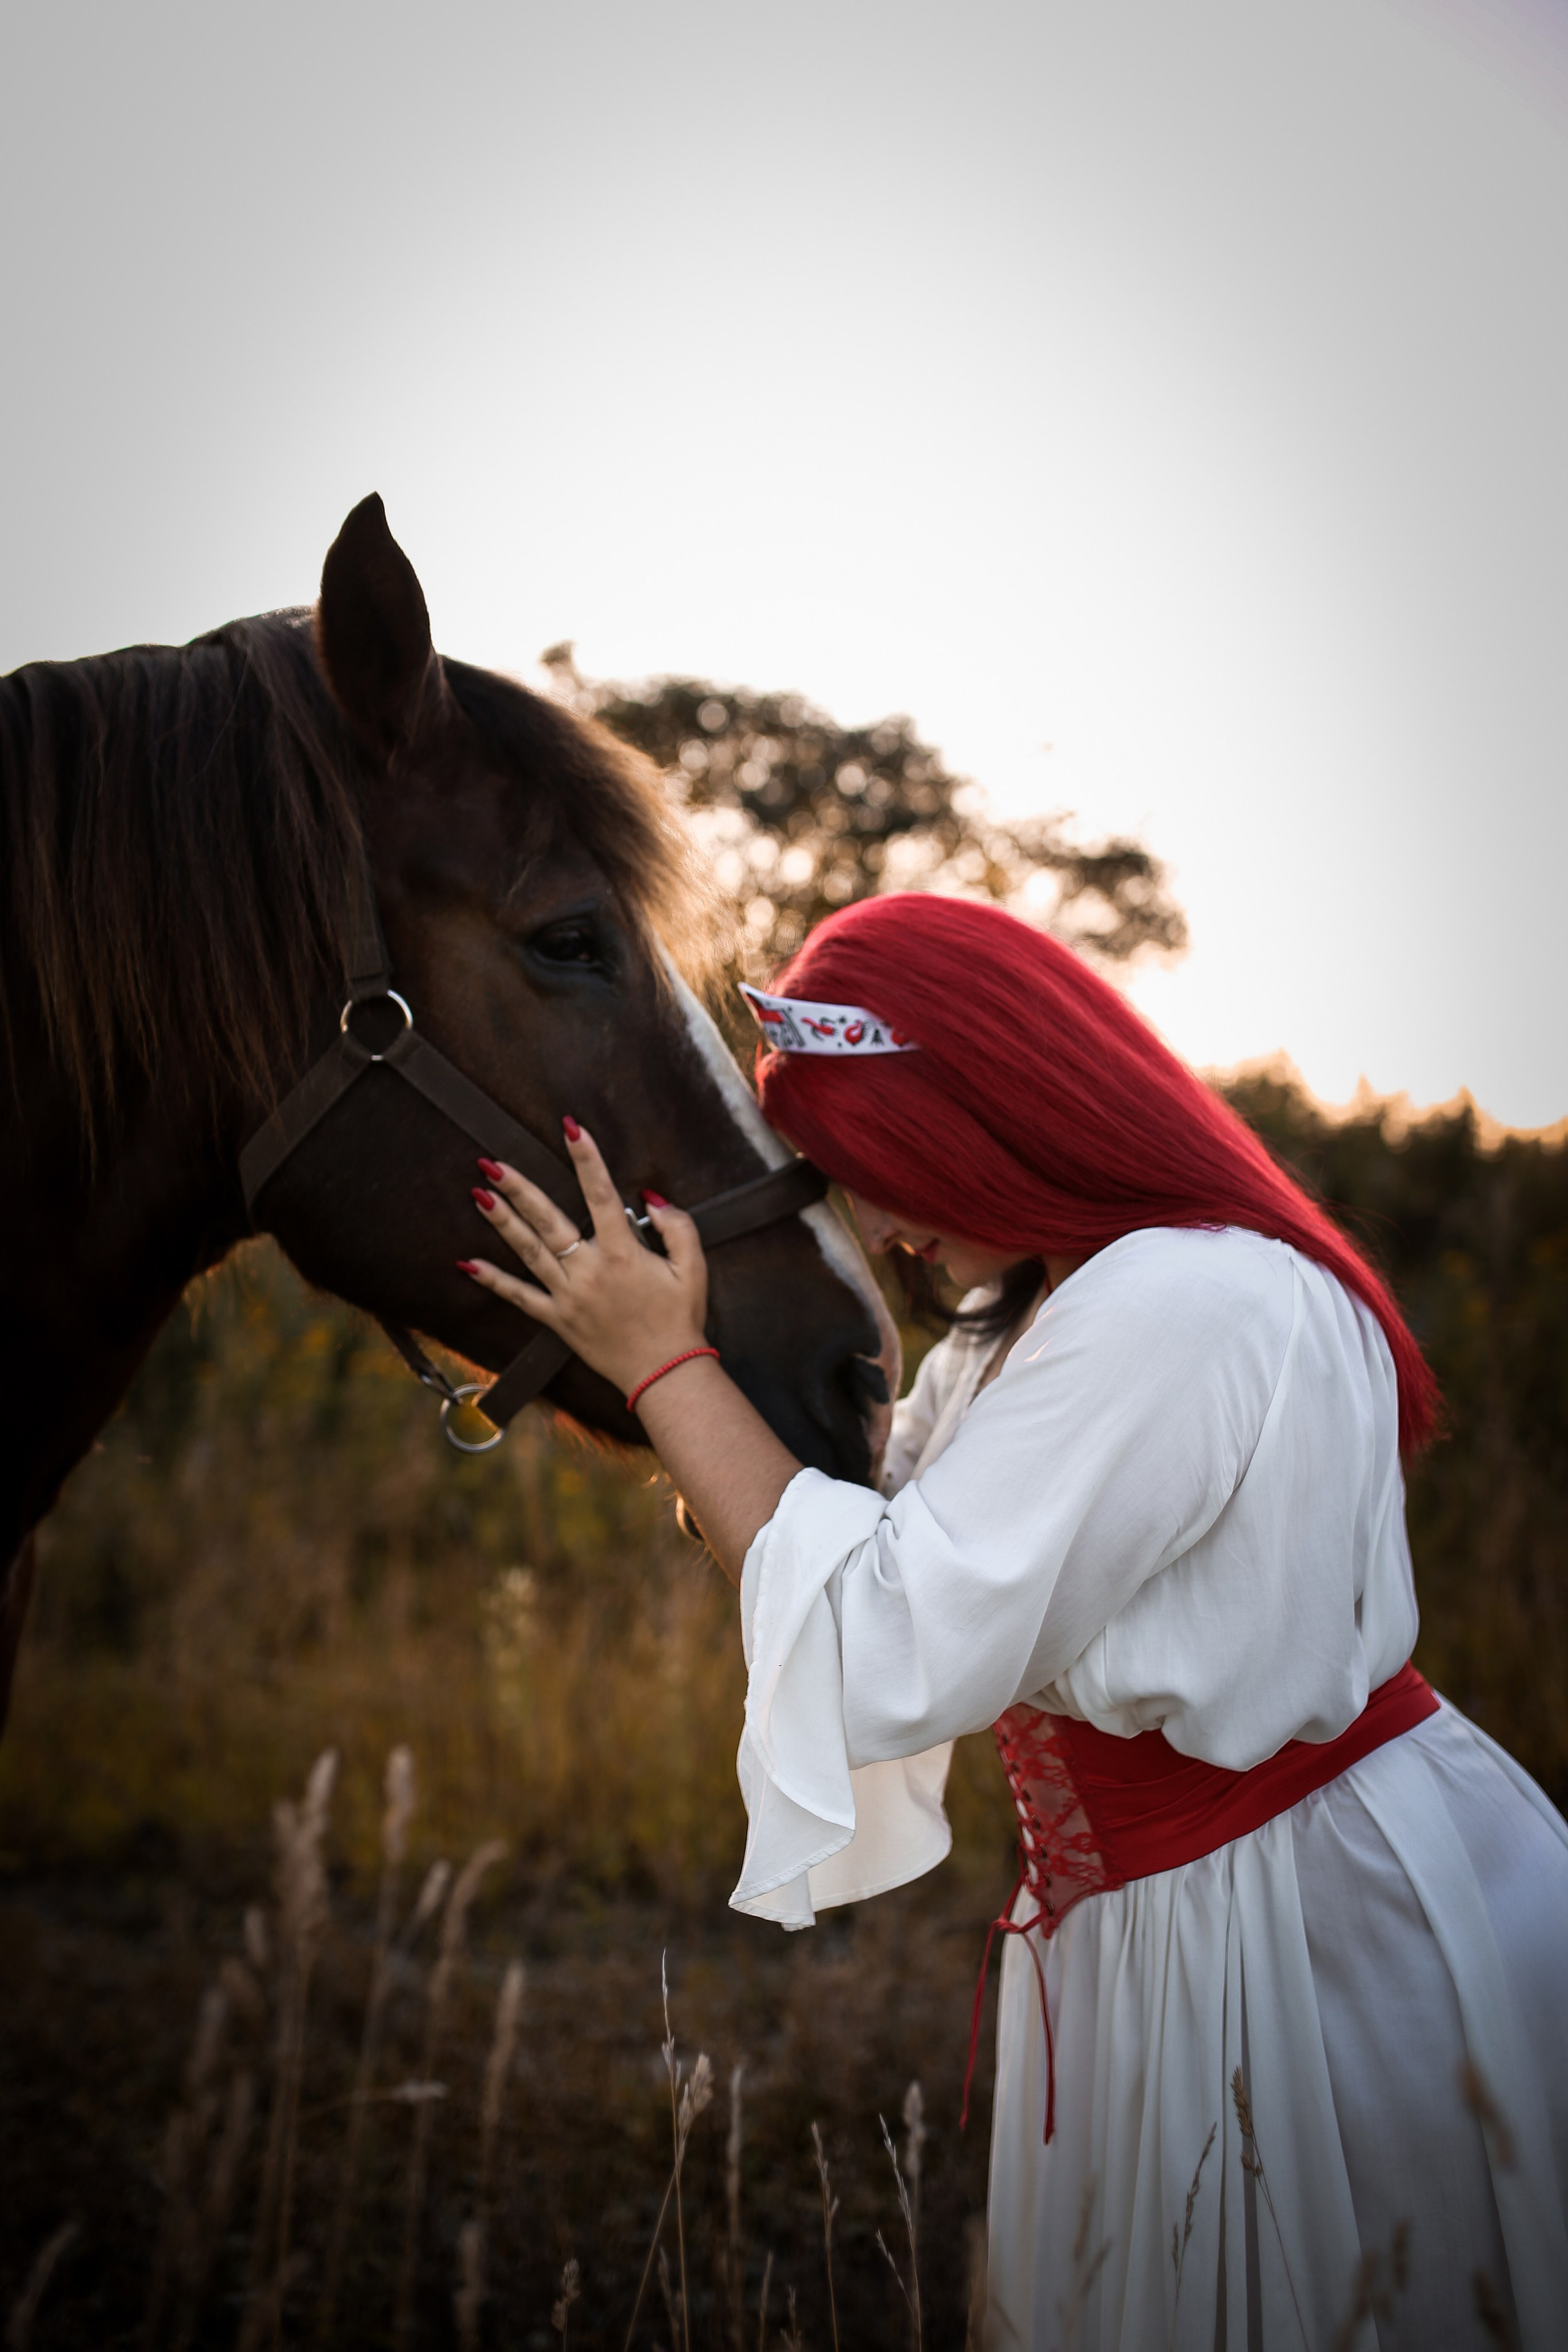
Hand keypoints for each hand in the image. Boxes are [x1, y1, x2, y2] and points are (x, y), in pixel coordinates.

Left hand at [459, 1121, 709, 1401]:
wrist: (665, 1374)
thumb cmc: (681, 1320)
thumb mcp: (694, 1269)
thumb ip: (678, 1227)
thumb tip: (651, 1199)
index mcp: (623, 1254)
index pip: (601, 1195)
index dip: (586, 1158)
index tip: (571, 1128)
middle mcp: (589, 1271)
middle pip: (548, 1220)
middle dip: (519, 1188)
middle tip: (492, 1163)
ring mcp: (569, 1296)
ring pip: (529, 1251)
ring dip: (502, 1222)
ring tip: (478, 1195)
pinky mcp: (557, 1320)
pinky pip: (520, 1297)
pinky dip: (493, 1281)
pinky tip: (468, 1264)